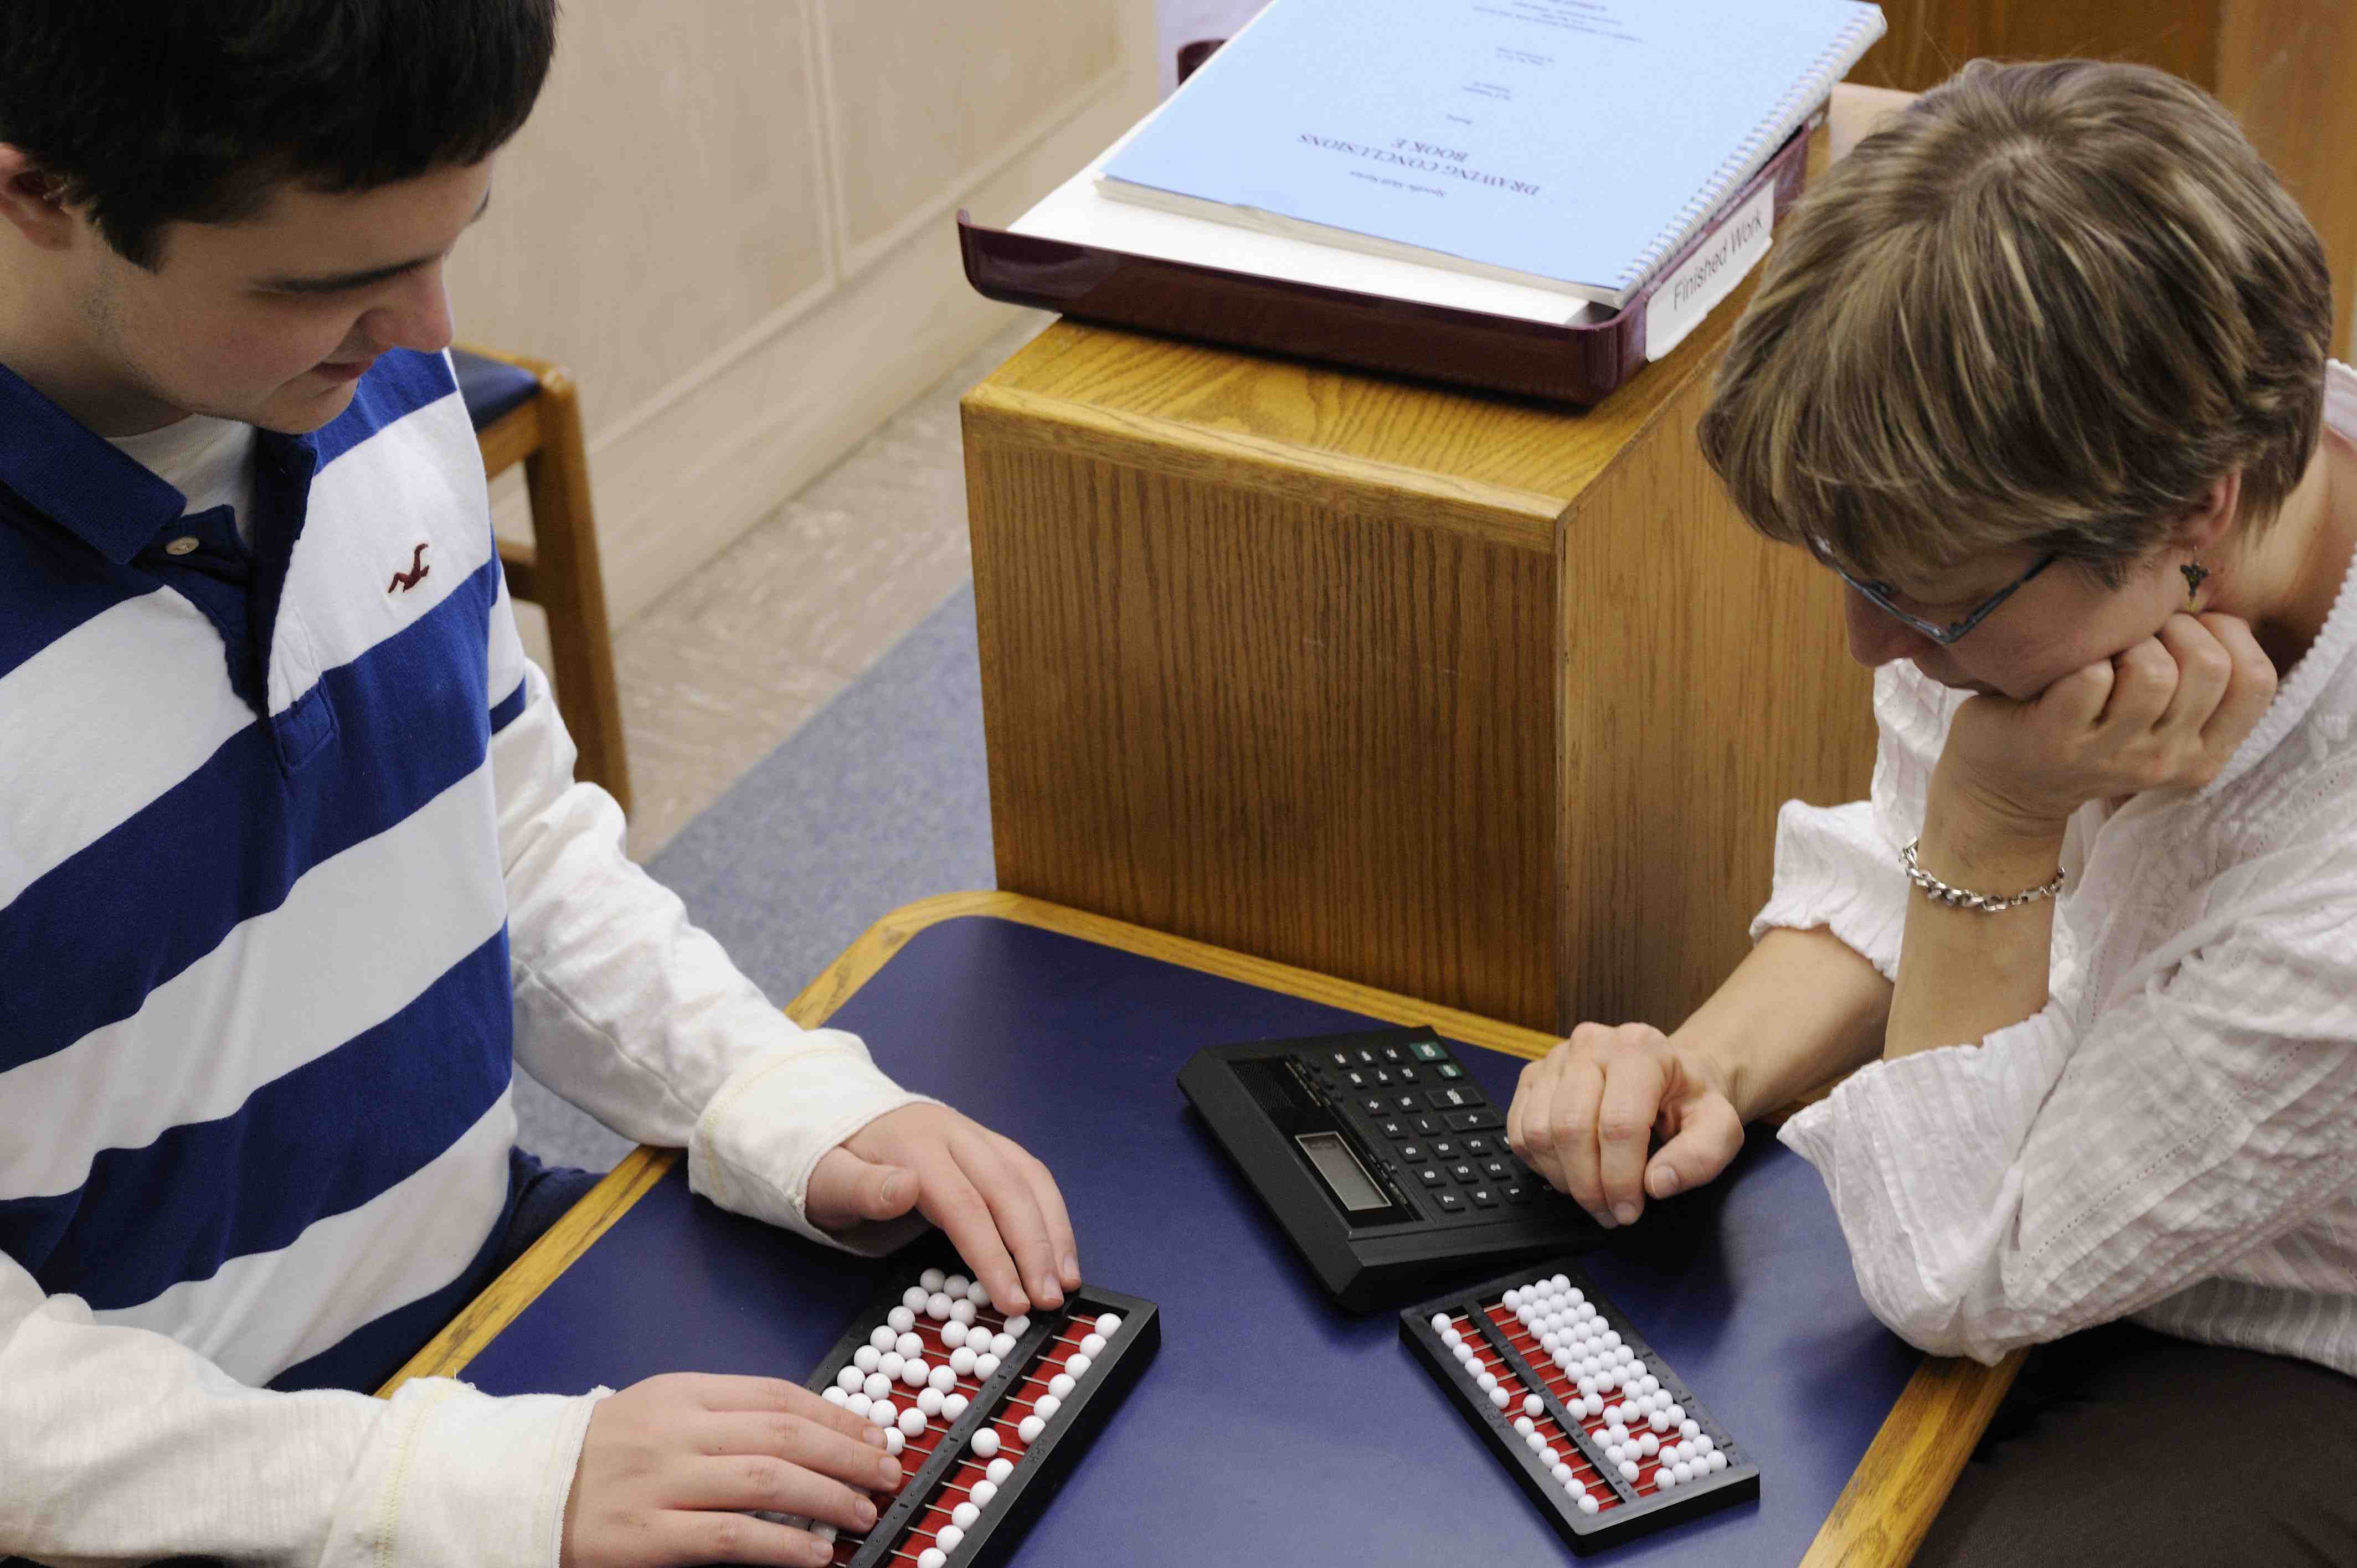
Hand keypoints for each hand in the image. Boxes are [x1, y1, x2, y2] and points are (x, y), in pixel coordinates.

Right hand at [560, 1373, 900, 1567]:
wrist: (521, 1490)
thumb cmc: (603, 1453)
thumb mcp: (661, 1410)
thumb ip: (725, 1415)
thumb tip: (807, 1431)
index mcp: (684, 1392)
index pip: (778, 1395)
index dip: (836, 1414)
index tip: (874, 1433)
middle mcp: (677, 1431)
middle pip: (783, 1434)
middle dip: (846, 1453)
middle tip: (886, 1471)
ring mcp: (662, 1484)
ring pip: (767, 1482)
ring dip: (828, 1497)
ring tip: (862, 1512)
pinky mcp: (648, 1537)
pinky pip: (731, 1538)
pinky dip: (783, 1546)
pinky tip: (816, 1554)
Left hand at [803, 1104, 1079, 1315]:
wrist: (844, 1121)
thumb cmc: (835, 1165)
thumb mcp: (828, 1180)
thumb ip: (863, 1188)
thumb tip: (905, 1189)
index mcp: (917, 1147)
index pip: (965, 1205)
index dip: (993, 1254)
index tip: (1012, 1300)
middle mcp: (957, 1136)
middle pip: (1009, 1190)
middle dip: (1035, 1249)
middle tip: (1047, 1300)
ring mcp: (978, 1137)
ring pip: (1030, 1179)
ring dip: (1055, 1232)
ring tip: (1066, 1282)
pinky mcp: (992, 1147)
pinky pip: (1031, 1176)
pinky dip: (1052, 1214)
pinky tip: (1061, 1251)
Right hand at [1507, 1023, 1744, 1228]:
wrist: (1670, 1078)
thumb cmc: (1690, 1103)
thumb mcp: (1720, 1128)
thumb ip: (1701, 1157)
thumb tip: (1656, 1183)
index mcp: (1640, 1048)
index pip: (1618, 1123)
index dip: (1620, 1179)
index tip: (1630, 1211)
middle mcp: (1591, 1044)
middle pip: (1571, 1128)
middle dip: (1589, 1185)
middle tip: (1610, 1212)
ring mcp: (1555, 1058)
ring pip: (1538, 1132)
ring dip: (1563, 1178)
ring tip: (1593, 1194)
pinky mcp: (1532, 1076)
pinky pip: (1519, 1131)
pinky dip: (1541, 1164)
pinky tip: (1571, 1172)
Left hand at [1936, 613, 2275, 839]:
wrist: (2003, 789)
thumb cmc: (2087, 728)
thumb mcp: (2158, 716)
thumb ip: (2195, 675)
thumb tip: (2215, 604)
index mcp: (2203, 752)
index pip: (2256, 680)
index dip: (2227, 635)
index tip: (2185, 628)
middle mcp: (2166, 760)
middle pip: (2209, 667)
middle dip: (2174, 628)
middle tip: (2137, 633)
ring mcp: (2112, 756)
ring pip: (2154, 672)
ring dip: (2125, 643)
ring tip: (2102, 652)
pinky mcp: (2059, 742)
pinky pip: (2090, 678)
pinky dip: (2077, 658)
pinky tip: (2063, 669)